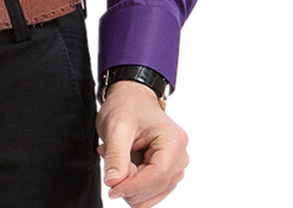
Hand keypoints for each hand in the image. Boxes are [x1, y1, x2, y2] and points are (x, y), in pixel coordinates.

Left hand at [96, 80, 188, 206]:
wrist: (131, 99)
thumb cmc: (126, 106)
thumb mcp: (115, 126)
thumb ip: (115, 155)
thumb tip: (113, 182)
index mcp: (173, 140)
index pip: (157, 175)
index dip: (133, 187)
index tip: (112, 189)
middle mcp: (180, 156)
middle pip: (156, 187)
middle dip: (130, 182)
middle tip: (112, 161)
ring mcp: (176, 167)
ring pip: (152, 194)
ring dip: (131, 183)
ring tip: (119, 158)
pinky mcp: (168, 174)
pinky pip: (151, 192)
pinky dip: (134, 184)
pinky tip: (125, 165)